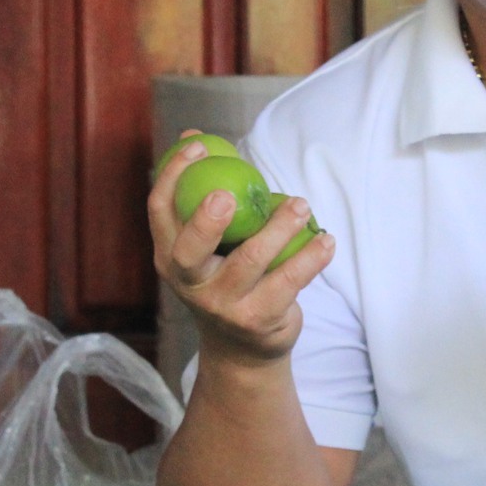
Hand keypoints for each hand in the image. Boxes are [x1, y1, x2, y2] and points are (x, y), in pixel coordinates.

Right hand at [149, 133, 333, 363]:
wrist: (242, 349)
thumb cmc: (225, 277)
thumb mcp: (207, 244)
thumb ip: (202, 193)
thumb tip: (194, 135)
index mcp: (170, 256)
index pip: (160, 211)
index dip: (173, 175)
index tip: (199, 146)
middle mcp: (190, 283)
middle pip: (190, 250)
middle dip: (206, 222)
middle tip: (228, 194)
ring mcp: (223, 305)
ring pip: (250, 261)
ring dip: (279, 228)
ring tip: (301, 204)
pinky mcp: (258, 320)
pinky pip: (288, 282)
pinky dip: (311, 258)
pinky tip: (325, 240)